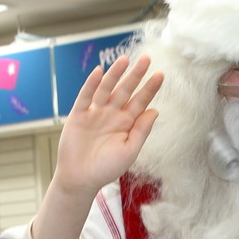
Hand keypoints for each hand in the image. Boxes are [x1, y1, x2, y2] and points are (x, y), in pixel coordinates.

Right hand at [53, 57, 161, 199]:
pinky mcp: (78, 115)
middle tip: (146, 59)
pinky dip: (91, 84)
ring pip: (106, 89)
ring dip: (115, 74)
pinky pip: (86, 96)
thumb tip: (155, 110)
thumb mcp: (130, 151)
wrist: (80, 179)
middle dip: (136, 75)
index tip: (160, 75)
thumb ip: (142, 131)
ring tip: (124, 59)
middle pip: (125, 90)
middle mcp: (112, 114)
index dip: (150, 88)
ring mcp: (95, 113)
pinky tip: (99, 72)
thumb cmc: (106, 169)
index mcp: (126, 123)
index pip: (141, 101)